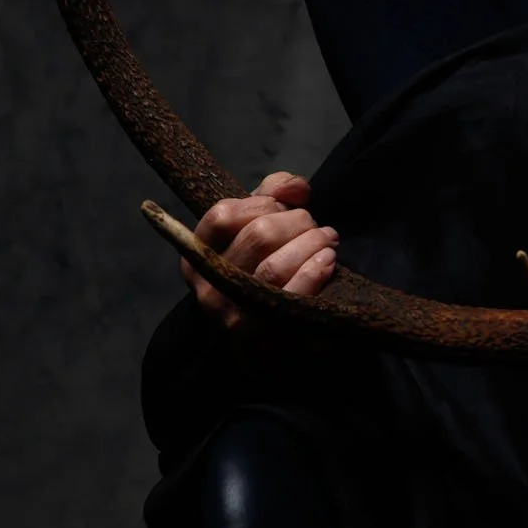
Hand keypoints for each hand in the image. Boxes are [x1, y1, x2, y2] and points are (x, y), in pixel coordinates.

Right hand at [180, 170, 338, 333]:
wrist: (270, 339)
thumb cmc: (263, 267)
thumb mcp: (257, 225)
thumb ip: (273, 194)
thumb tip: (297, 188)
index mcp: (198, 255)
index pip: (223, 215)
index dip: (262, 203)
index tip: (284, 207)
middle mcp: (208, 285)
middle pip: (257, 236)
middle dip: (297, 223)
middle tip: (316, 227)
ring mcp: (232, 313)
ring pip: (275, 266)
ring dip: (311, 244)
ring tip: (328, 241)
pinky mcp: (260, 334)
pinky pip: (290, 295)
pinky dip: (314, 272)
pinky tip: (328, 261)